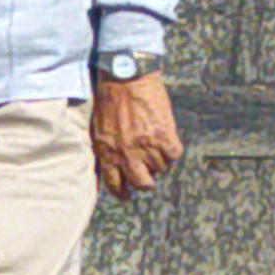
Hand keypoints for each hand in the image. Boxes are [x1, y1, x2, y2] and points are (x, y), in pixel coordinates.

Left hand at [92, 72, 181, 196]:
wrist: (125, 78)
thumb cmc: (109, 99)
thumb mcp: (100, 129)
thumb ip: (107, 148)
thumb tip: (115, 163)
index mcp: (108, 153)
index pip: (114, 184)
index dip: (122, 193)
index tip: (127, 197)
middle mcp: (127, 154)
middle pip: (142, 184)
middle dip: (146, 183)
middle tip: (149, 177)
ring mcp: (147, 146)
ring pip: (161, 168)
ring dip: (160, 162)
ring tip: (157, 149)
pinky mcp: (164, 135)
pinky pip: (174, 154)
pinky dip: (173, 150)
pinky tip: (168, 141)